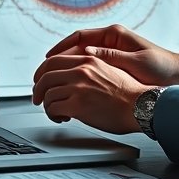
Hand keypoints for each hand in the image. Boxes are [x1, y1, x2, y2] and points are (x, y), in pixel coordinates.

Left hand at [30, 53, 145, 133]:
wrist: (140, 105)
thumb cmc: (128, 93)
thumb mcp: (108, 70)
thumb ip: (90, 69)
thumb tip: (74, 76)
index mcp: (87, 60)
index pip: (53, 61)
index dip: (42, 72)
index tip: (40, 81)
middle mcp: (81, 71)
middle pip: (45, 76)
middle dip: (37, 89)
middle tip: (37, 98)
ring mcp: (78, 87)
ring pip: (47, 94)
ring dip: (48, 106)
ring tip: (57, 112)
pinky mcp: (77, 105)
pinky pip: (53, 108)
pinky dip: (53, 115)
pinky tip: (62, 118)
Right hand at [35, 24, 178, 86]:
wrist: (177, 75)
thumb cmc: (160, 66)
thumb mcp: (135, 61)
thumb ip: (112, 56)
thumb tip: (87, 52)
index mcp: (114, 34)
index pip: (80, 36)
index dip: (61, 46)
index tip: (48, 58)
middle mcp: (110, 41)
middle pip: (77, 47)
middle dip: (59, 59)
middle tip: (44, 73)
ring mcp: (111, 52)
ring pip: (81, 58)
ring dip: (66, 68)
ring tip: (51, 80)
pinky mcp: (113, 64)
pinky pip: (90, 67)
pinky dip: (78, 74)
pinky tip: (70, 85)